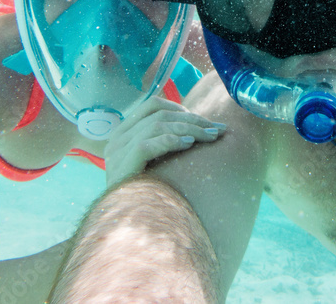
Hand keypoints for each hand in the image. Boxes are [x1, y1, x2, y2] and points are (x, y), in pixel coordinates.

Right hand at [104, 97, 226, 188]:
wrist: (123, 231)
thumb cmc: (145, 198)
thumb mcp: (151, 166)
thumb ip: (162, 146)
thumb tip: (195, 131)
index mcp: (122, 134)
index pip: (152, 106)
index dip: (180, 108)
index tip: (203, 121)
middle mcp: (117, 139)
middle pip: (159, 115)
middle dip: (193, 120)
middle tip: (218, 129)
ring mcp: (117, 152)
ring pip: (157, 125)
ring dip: (190, 129)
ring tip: (211, 136)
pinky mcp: (122, 165)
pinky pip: (147, 144)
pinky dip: (171, 141)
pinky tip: (190, 144)